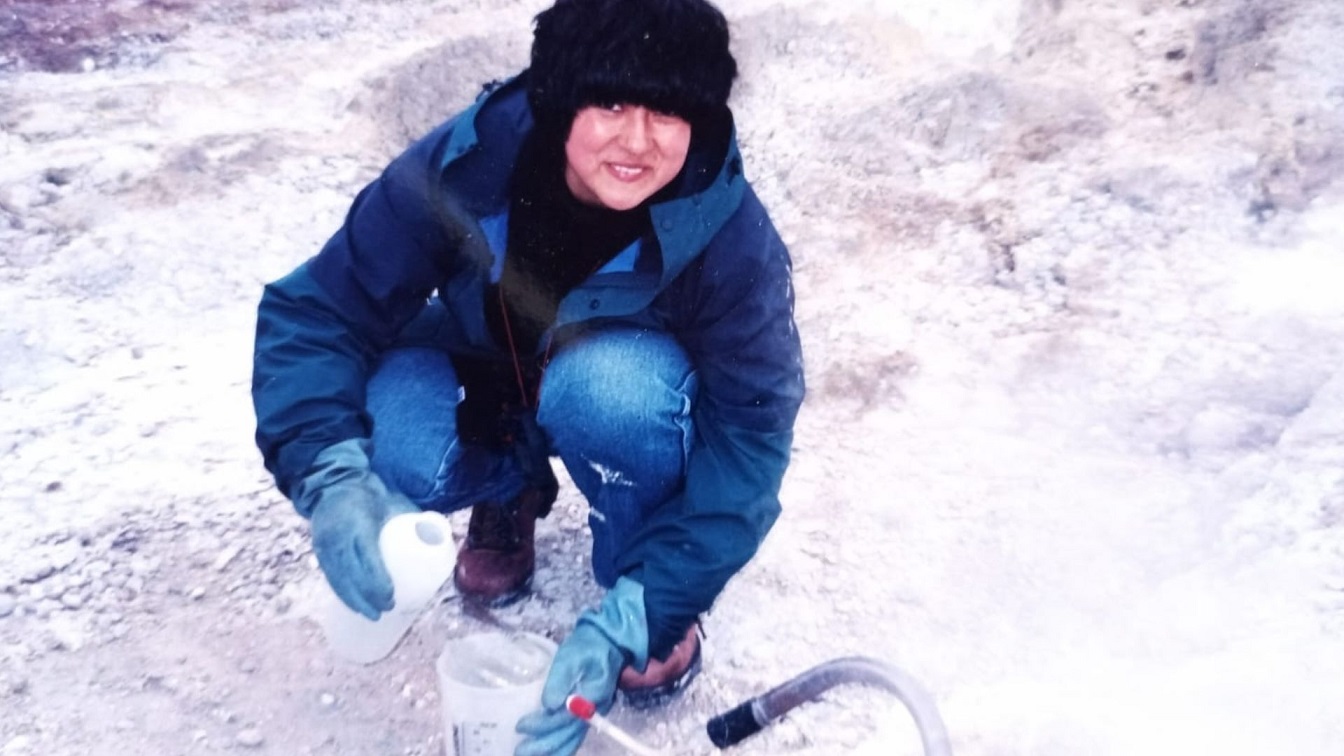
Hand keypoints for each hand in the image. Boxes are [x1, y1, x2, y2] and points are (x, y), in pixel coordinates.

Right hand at [295, 439, 418, 619]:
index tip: (390, 597)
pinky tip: (352, 605)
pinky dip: (341, 593)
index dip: (377, 582)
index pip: (367, 558)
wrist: (334, 482)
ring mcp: (325, 544)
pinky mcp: (318, 550)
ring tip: (371, 615)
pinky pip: (330, 576)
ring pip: (338, 579)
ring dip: (354, 601)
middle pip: (351, 575)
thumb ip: (414, 520)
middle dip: (368, 598)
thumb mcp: (393, 502)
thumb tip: (439, 540)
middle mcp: (338, 536)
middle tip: (386, 610)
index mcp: (359, 522)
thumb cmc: (371, 493)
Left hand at [515, 578, 649, 755]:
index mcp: (591, 695)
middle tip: (521, 751)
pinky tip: (548, 750)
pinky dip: (561, 745)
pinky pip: (575, 734)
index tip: (521, 726)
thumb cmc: (588, 647)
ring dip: (552, 750)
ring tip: (530, 755)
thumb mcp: (571, 655)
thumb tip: (549, 704)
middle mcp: (595, 710)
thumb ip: (560, 679)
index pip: (565, 717)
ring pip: (573, 739)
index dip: (542, 724)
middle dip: (544, 746)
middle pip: (569, 735)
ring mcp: (594, 713)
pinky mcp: (589, 712)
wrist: (608, 643)